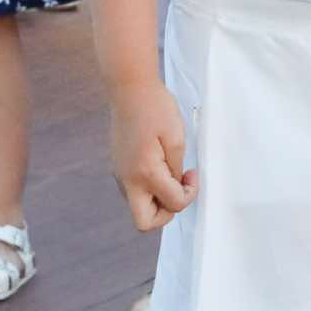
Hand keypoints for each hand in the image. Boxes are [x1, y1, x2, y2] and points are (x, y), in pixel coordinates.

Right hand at [109, 77, 196, 231]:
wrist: (130, 88)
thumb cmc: (155, 108)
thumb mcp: (177, 138)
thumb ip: (176, 169)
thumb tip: (175, 185)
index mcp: (145, 173)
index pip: (172, 205)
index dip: (189, 195)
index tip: (192, 174)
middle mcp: (128, 180)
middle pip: (144, 222)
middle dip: (166, 213)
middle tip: (178, 189)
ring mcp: (120, 174)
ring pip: (138, 206)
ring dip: (158, 199)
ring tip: (171, 172)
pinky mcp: (118, 167)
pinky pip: (134, 190)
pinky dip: (149, 188)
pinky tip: (159, 165)